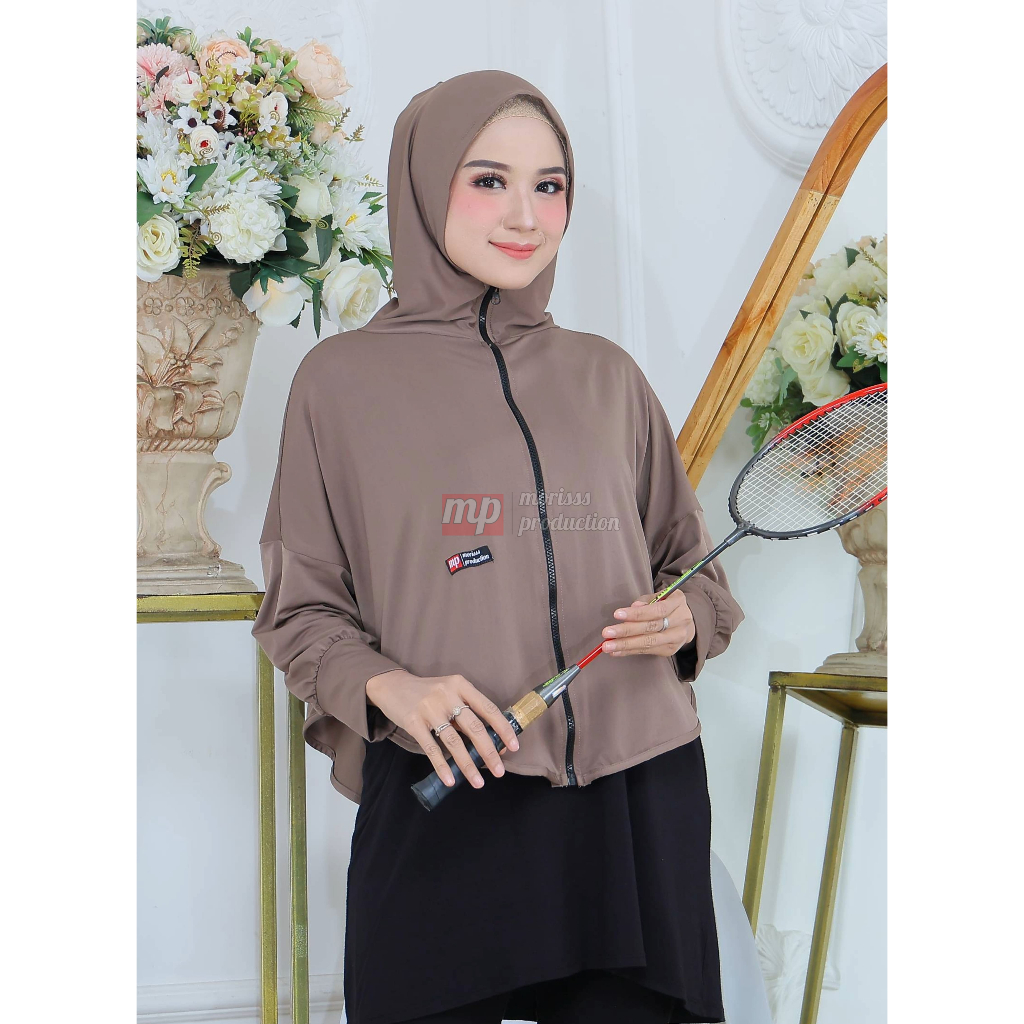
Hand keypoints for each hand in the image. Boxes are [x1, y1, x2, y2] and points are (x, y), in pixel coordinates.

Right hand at [365, 670, 519, 788]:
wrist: (392, 685)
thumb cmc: (428, 693)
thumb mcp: (450, 692)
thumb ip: (467, 711)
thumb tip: (490, 741)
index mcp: (460, 685)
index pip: (488, 708)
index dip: (503, 728)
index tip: (513, 747)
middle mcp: (447, 694)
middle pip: (474, 727)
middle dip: (489, 752)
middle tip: (499, 771)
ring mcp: (429, 708)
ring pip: (454, 741)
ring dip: (468, 765)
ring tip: (478, 782)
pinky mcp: (413, 722)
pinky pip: (431, 748)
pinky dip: (442, 766)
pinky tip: (450, 779)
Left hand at [601, 589, 694, 657]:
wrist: (686, 621)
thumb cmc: (667, 605)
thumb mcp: (660, 595)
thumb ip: (646, 600)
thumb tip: (633, 607)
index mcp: (678, 603)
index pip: (657, 610)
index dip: (636, 614)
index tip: (617, 614)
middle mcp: (681, 621)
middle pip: (651, 628)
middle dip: (627, 631)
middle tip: (607, 633)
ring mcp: (677, 638)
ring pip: (649, 642)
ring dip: (626, 645)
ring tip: (608, 646)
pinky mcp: (670, 650)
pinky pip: (647, 651)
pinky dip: (630, 651)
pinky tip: (616, 651)